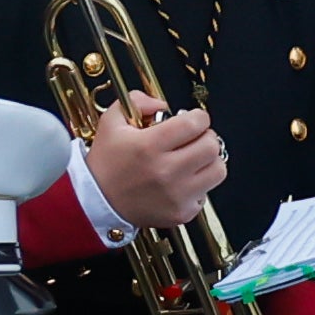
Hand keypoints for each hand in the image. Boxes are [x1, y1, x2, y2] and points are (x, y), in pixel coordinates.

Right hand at [82, 88, 225, 231]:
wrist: (97, 202)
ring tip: (194, 159)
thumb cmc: (106, 163)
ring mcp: (175, 195)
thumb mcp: (112, 122)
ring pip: (217, 170)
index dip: (198, 117)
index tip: (193, 119)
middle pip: (211, 146)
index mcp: (149, 146)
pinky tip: (182, 182)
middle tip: (195, 139)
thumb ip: (137, 101)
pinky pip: (206, 194)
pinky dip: (198, 186)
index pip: (195, 123)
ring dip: (209, 161)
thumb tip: (162, 104)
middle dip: (206, 137)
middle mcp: (165, 171)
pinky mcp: (181, 212)